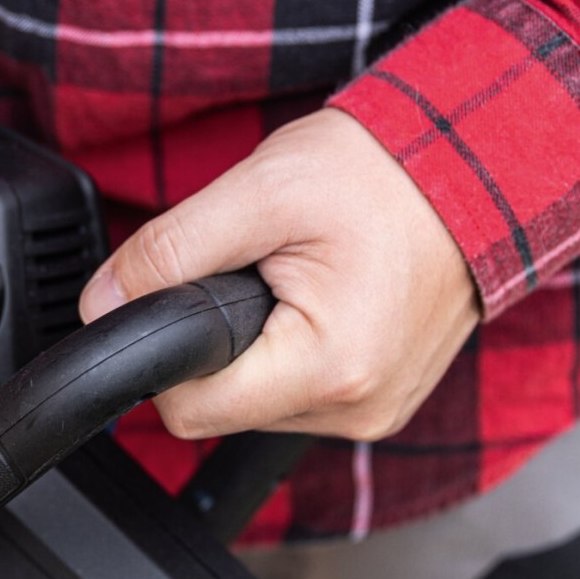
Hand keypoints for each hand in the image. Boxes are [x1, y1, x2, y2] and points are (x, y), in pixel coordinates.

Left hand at [79, 109, 479, 441]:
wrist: (479, 165)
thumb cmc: (385, 173)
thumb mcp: (259, 191)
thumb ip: (167, 253)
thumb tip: (100, 302)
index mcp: (327, 369)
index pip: (188, 411)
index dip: (165, 354)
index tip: (185, 297)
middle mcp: (356, 409)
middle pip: (222, 411)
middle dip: (217, 345)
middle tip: (257, 271)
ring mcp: (375, 413)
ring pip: (258, 406)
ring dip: (255, 349)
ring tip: (298, 278)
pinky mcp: (382, 403)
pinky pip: (300, 397)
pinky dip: (291, 353)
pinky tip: (320, 301)